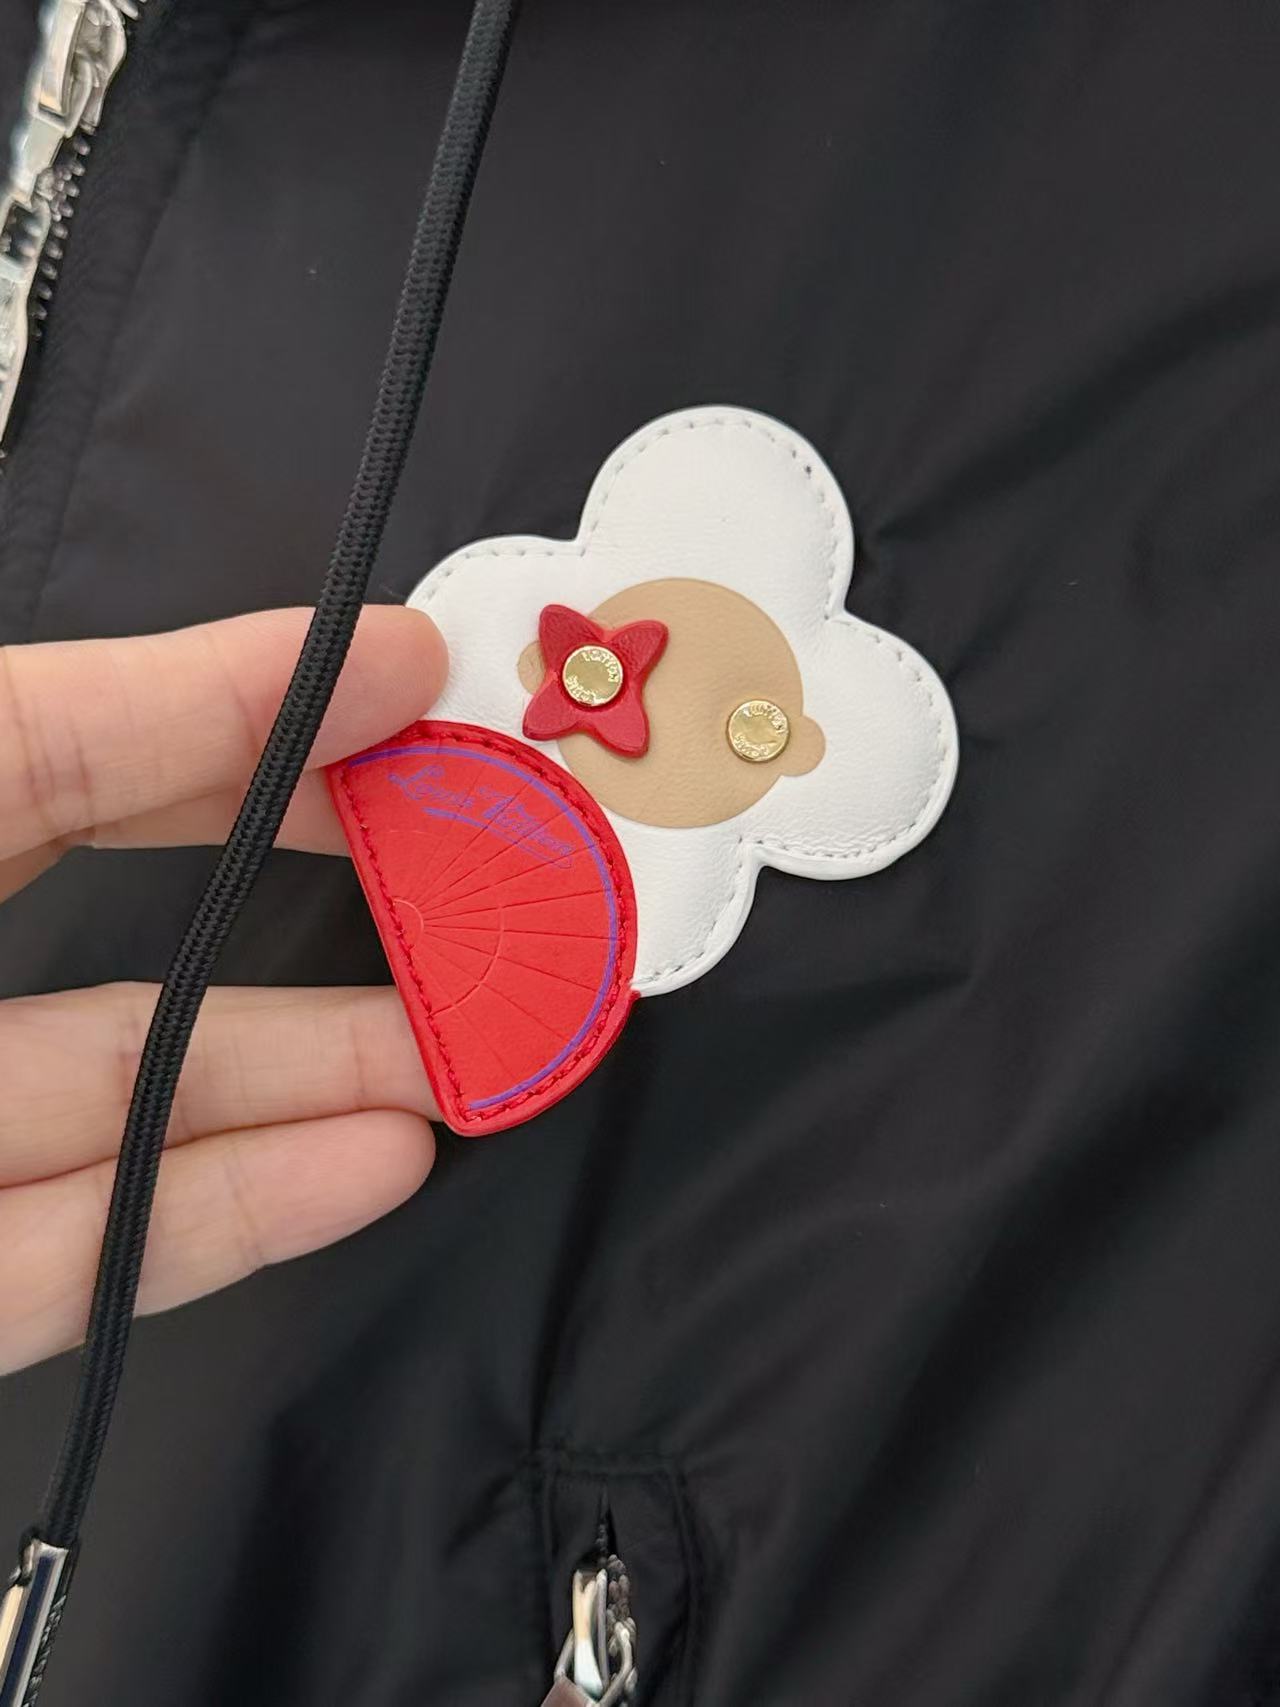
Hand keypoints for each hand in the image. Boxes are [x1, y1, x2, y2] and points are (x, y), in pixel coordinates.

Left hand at [0, 606, 445, 1374]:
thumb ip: (123, 719)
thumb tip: (371, 651)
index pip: (71, 747)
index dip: (251, 717)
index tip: (424, 692)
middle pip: (119, 943)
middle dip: (314, 909)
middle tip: (482, 889)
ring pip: (119, 1109)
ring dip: (315, 1081)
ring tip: (478, 1051)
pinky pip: (76, 1259)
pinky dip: (233, 1210)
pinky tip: (378, 1161)